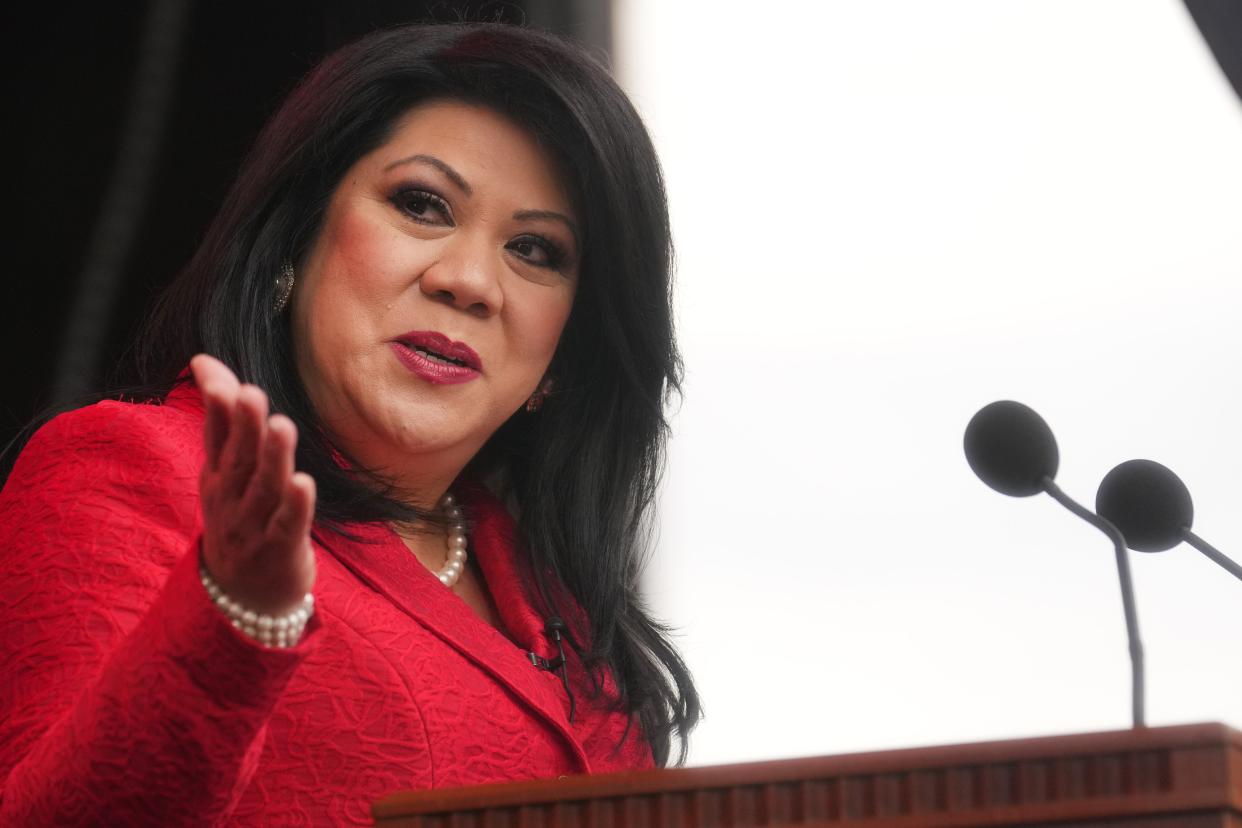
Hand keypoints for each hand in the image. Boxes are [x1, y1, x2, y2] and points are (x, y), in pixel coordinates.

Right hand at [191, 354, 316, 615]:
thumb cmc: (239, 517)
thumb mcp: (224, 469)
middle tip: (252, 393)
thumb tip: (204, 359)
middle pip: (238, 460)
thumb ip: (222, 417)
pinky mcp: (281, 550)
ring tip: (281, 425)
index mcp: (218, 477)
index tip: (218, 379)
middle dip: (244, 426)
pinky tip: (305, 483)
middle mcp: (231, 500)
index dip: (217, 410)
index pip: (214, 439)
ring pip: (264, 489)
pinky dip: (296, 506)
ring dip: (273, 458)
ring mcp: (253, 527)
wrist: (243, 597)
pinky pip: (288, 525)